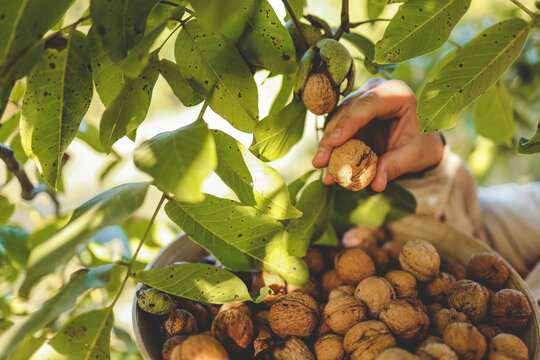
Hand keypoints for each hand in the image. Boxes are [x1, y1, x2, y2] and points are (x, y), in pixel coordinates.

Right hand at [312, 78, 444, 191]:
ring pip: (337, 120)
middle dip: (332, 138)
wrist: (419, 139)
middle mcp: (374, 91)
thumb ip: (396, 166)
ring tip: (321, 166)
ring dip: (328, 144)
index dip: (349, 123)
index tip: (334, 142)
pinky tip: (326, 166)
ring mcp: (360, 100)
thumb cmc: (420, 142)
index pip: (368, 104)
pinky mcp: (351, 114)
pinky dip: (332, 148)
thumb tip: (376, 184)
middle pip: (347, 112)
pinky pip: (337, 129)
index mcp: (396, 93)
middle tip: (320, 161)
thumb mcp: (414, 154)